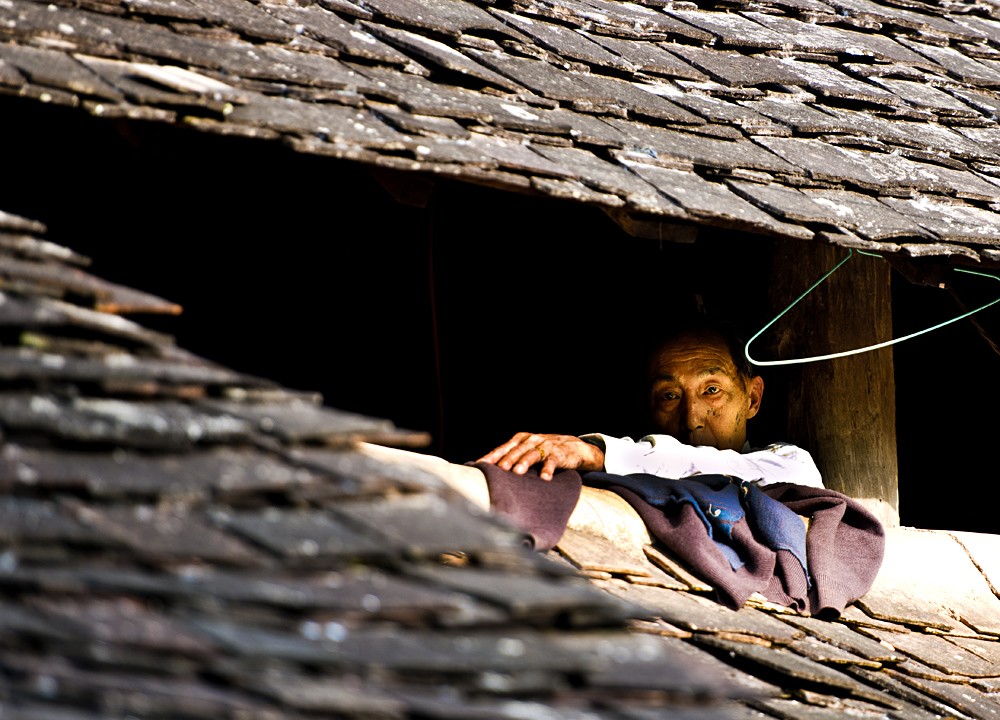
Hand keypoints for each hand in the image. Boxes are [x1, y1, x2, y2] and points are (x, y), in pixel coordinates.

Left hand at [477, 432, 604, 480]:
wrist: (572, 447)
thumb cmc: (543, 451)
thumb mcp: (527, 450)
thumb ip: (512, 457)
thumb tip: (489, 472)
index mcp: (521, 439)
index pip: (504, 448)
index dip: (493, 456)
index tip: (481, 464)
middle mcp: (531, 440)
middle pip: (517, 450)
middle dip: (508, 459)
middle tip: (499, 468)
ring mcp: (545, 446)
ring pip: (533, 454)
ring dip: (525, 462)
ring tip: (517, 472)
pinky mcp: (558, 454)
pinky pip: (552, 461)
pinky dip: (548, 469)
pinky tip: (544, 478)